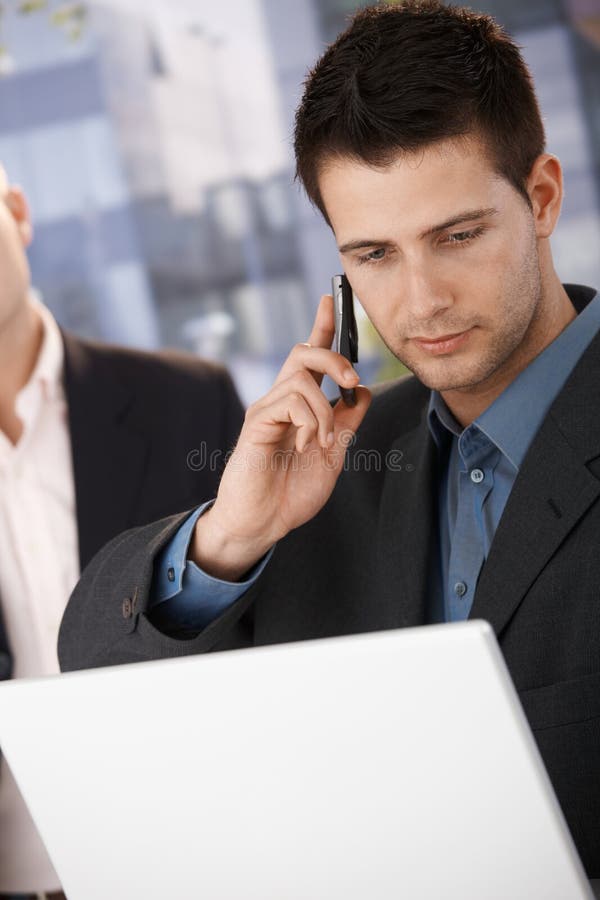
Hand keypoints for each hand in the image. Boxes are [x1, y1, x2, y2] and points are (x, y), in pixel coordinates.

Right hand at [190, 294, 370, 579]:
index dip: (322, 327)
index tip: (331, 300)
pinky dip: (310, 421)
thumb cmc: (291, 492)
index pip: (310, 358)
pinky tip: (305, 445)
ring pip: (301, 377)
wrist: (263, 522)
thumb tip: (363, 392)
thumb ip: (346, 423)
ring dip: (324, 409)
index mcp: (299, 406)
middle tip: (352, 381)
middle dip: (333, 357)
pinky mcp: (257, 422)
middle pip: (302, 352)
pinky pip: (290, 400)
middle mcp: (280, 400)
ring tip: (324, 441)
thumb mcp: (333, 455)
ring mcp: (266, 409)